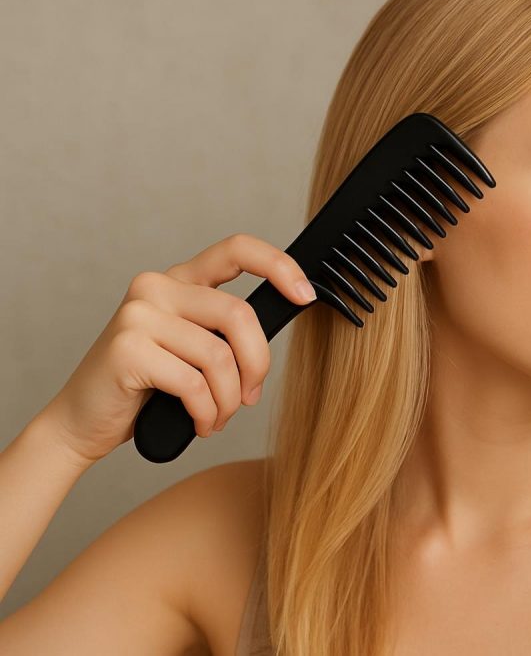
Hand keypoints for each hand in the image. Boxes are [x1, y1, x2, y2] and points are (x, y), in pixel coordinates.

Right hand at [37, 233, 316, 464]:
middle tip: (250, 396)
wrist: (82, 422)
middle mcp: (156, 287)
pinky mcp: (127, 350)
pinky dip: (208, 413)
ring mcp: (137, 315)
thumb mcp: (194, 349)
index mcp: (178, 280)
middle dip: (257, 365)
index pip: (236, 250)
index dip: (279, 266)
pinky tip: (201, 423)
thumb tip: (287, 317)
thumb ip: (228, 331)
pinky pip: (194, 384)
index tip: (306, 295)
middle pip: (239, 315)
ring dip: (229, 400)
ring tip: (219, 416)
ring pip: (219, 356)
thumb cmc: (147, 388)